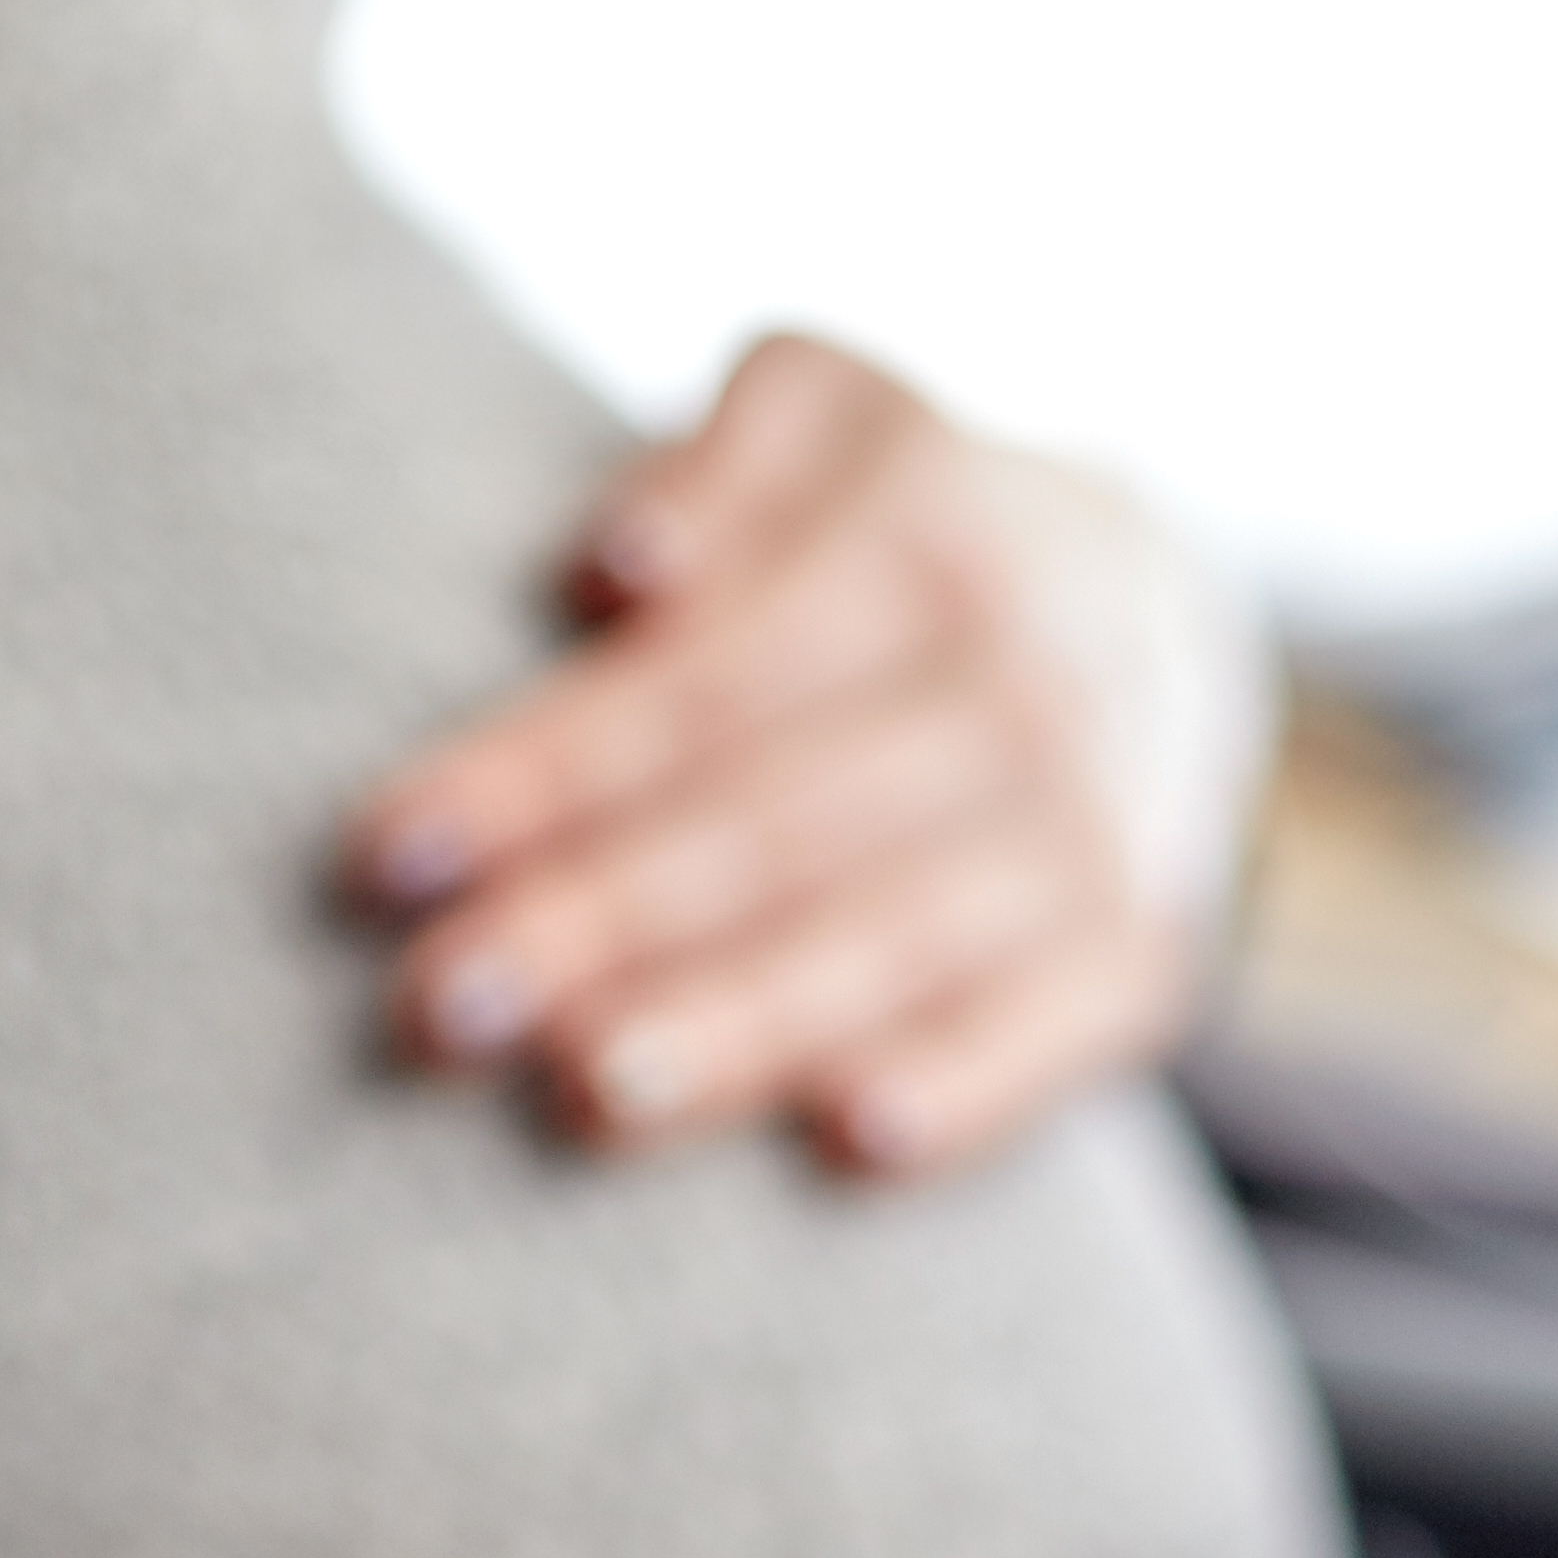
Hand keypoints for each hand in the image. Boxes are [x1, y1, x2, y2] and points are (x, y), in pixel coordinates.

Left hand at [348, 334, 1270, 1183]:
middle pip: (770, 826)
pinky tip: (852, 1138)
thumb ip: (730, 455)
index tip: (387, 859)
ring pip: (885, 941)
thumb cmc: (909, 531)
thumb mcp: (838, 419)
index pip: (697, 685)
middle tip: (439, 1010)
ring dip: (736, 1022)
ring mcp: (1089, 831)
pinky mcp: (1136, 958)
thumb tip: (618, 569)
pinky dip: (963, 1085)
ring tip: (588, 1093)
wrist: (1170, 623)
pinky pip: (1047, 1033)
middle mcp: (1017, 687)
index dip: (541, 773)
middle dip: (595, 921)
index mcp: (919, 540)